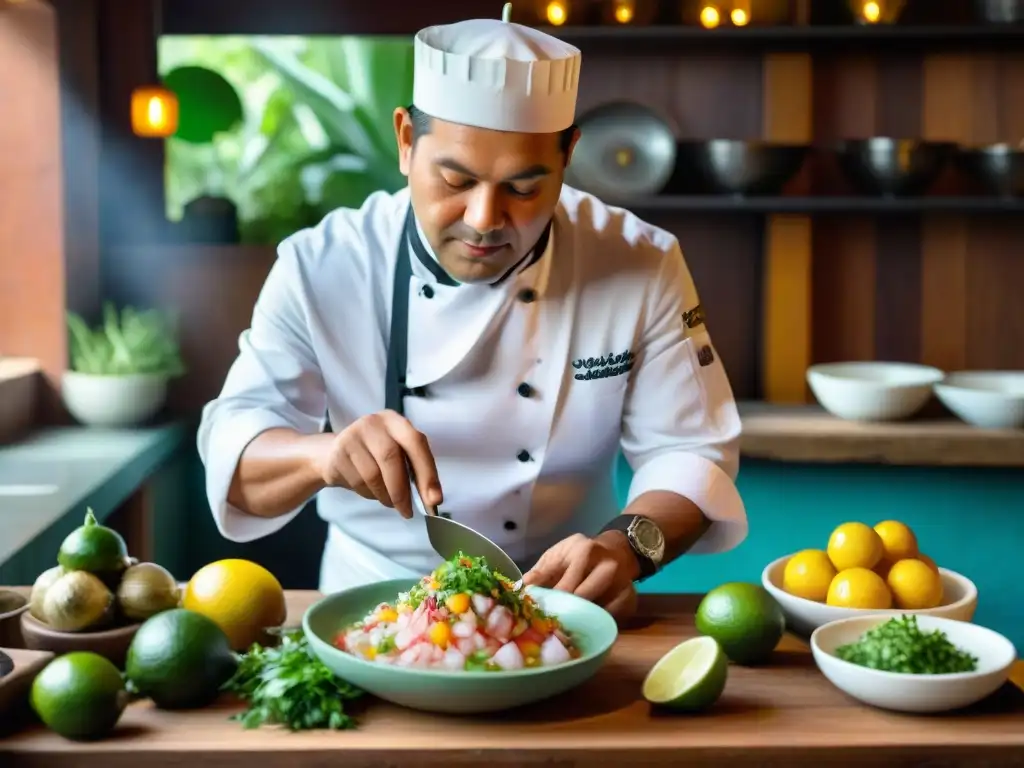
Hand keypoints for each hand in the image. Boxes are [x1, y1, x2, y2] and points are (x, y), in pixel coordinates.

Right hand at [319, 410, 441, 518]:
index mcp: (396, 421)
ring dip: (385, 496)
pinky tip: (370, 491)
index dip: (427, 472)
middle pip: (391, 458)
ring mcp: (352, 436)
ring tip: (389, 501)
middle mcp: (374, 423)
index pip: (416, 442)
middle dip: (402, 490)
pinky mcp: (338, 453)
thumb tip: (432, 499)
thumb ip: (415, 471)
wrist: (334, 453)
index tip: (434, 499)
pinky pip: (357, 482)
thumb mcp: (398, 455)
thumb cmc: (374, 456)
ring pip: (373, 474)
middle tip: (407, 511)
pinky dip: (369, 494)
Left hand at [522, 533, 639, 619]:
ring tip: (564, 627)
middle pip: (582, 600)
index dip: (549, 601)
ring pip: (597, 612)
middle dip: (565, 612)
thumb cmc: (580, 554)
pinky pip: (610, 619)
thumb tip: (520, 589)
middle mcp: (607, 567)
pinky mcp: (630, 600)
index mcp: (585, 552)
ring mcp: (622, 584)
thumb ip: (541, 572)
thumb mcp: (559, 554)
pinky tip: (584, 624)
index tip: (536, 614)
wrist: (617, 550)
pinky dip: (596, 623)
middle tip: (549, 625)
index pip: (564, 585)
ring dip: (580, 620)